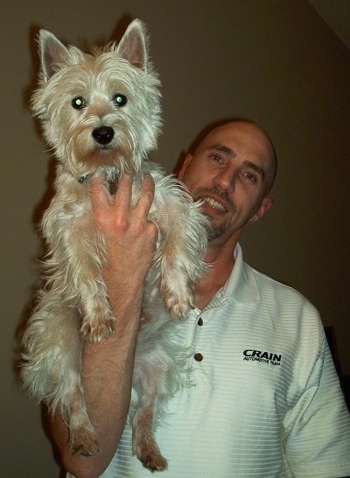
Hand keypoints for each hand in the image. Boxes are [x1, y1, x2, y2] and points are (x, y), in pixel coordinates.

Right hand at [90, 173, 157, 311]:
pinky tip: (145, 222)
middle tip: (129, 168)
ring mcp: (138, 224)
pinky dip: (148, 218)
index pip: (98, 189)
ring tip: (148, 177)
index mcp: (102, 219)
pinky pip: (150, 218)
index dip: (100, 177)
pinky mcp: (151, 230)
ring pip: (146, 195)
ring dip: (147, 183)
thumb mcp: (97, 234)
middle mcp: (120, 219)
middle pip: (125, 186)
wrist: (123, 278)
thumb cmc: (107, 258)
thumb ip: (103, 215)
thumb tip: (105, 198)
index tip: (102, 171)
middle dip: (127, 174)